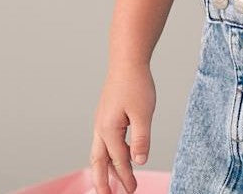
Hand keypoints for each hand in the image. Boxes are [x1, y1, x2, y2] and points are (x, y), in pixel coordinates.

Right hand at [89, 63, 155, 193]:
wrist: (127, 62)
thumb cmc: (136, 84)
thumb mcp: (143, 113)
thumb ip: (141, 139)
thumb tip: (139, 161)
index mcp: (108, 130)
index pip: (118, 160)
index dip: (125, 177)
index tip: (132, 191)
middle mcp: (100, 128)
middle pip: (99, 162)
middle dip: (103, 181)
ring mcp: (101, 121)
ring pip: (100, 152)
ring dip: (105, 168)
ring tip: (112, 182)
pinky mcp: (106, 115)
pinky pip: (104, 141)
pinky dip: (110, 153)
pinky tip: (120, 155)